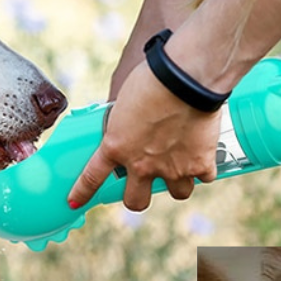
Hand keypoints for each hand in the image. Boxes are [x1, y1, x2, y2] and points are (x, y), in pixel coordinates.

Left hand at [67, 60, 220, 212]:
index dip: (82, 192)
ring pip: (178, 193)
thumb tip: (126, 124)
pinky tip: (205, 153)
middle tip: (144, 184)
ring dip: (179, 182)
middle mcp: (142, 165)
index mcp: (116, 146)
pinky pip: (205, 177)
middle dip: (139, 197)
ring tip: (183, 165)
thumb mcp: (123, 99)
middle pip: (136, 201)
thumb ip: (122, 121)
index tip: (75, 202)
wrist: (185, 79)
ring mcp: (172, 169)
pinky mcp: (200, 164)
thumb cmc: (152, 79)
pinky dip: (205, 167)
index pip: (92, 177)